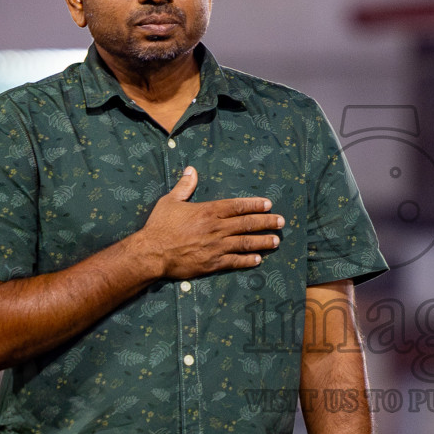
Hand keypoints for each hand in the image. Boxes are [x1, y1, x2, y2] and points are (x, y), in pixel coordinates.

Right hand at [137, 167, 282, 278]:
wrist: (152, 253)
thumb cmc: (159, 226)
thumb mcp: (170, 201)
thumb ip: (185, 186)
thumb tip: (191, 170)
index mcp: (208, 211)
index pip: (237, 206)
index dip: (255, 205)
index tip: (268, 204)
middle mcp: (216, 228)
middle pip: (247, 224)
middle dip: (266, 222)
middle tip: (281, 221)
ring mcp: (216, 247)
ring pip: (245, 242)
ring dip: (262, 241)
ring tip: (276, 241)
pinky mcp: (212, 263)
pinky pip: (235, 261)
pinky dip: (248, 260)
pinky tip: (258, 259)